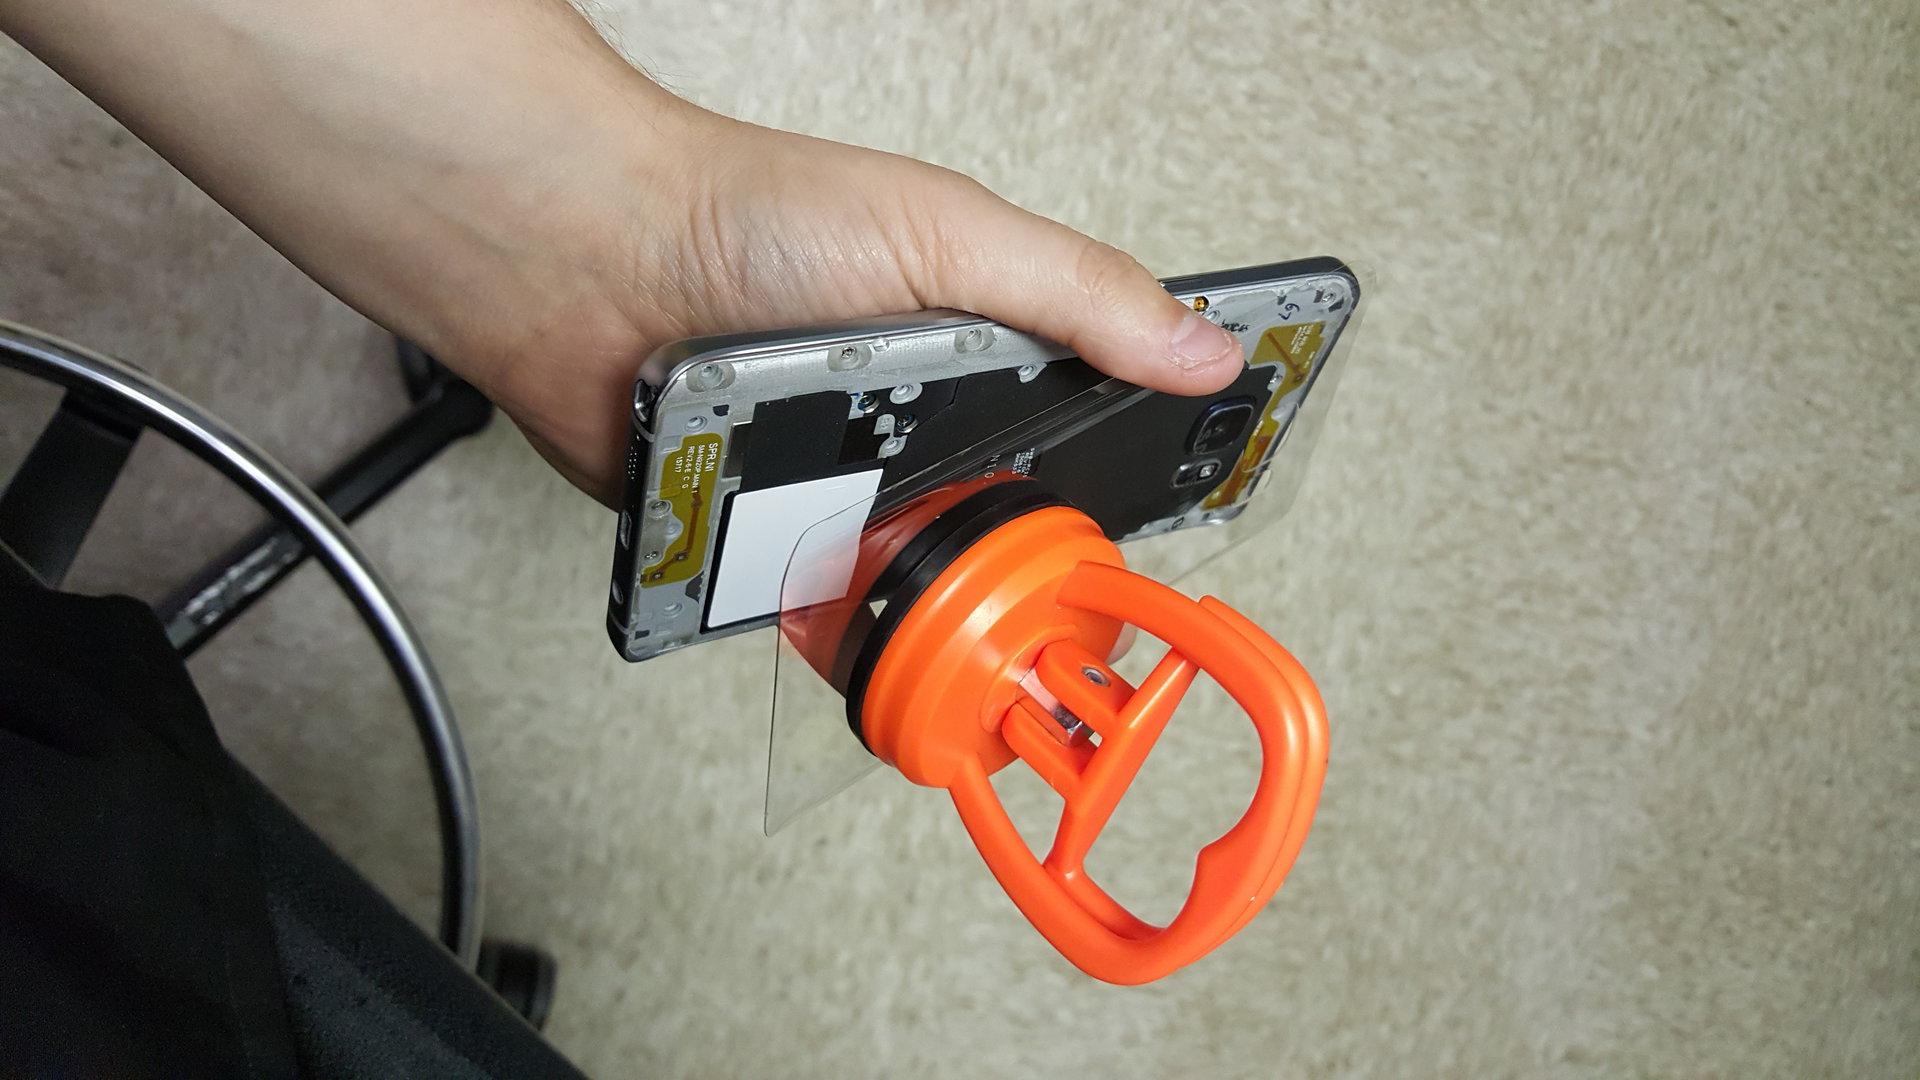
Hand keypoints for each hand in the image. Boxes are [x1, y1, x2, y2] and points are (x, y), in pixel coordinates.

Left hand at [0, 0, 1244, 503]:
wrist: (588, 269)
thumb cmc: (750, 220)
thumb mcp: (948, 236)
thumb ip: (1077, 293)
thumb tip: (1204, 343)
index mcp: (979, 347)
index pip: (1087, 426)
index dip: (1133, 474)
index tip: (1184, 509)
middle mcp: (917, 424)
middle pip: (1004, 523)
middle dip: (1014, 547)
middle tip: (1026, 556)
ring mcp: (844, 487)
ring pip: (917, 578)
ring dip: (918, 579)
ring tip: (893, 535)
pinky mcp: (770, 540)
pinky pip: (825, 607)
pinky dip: (834, 608)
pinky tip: (831, 583)